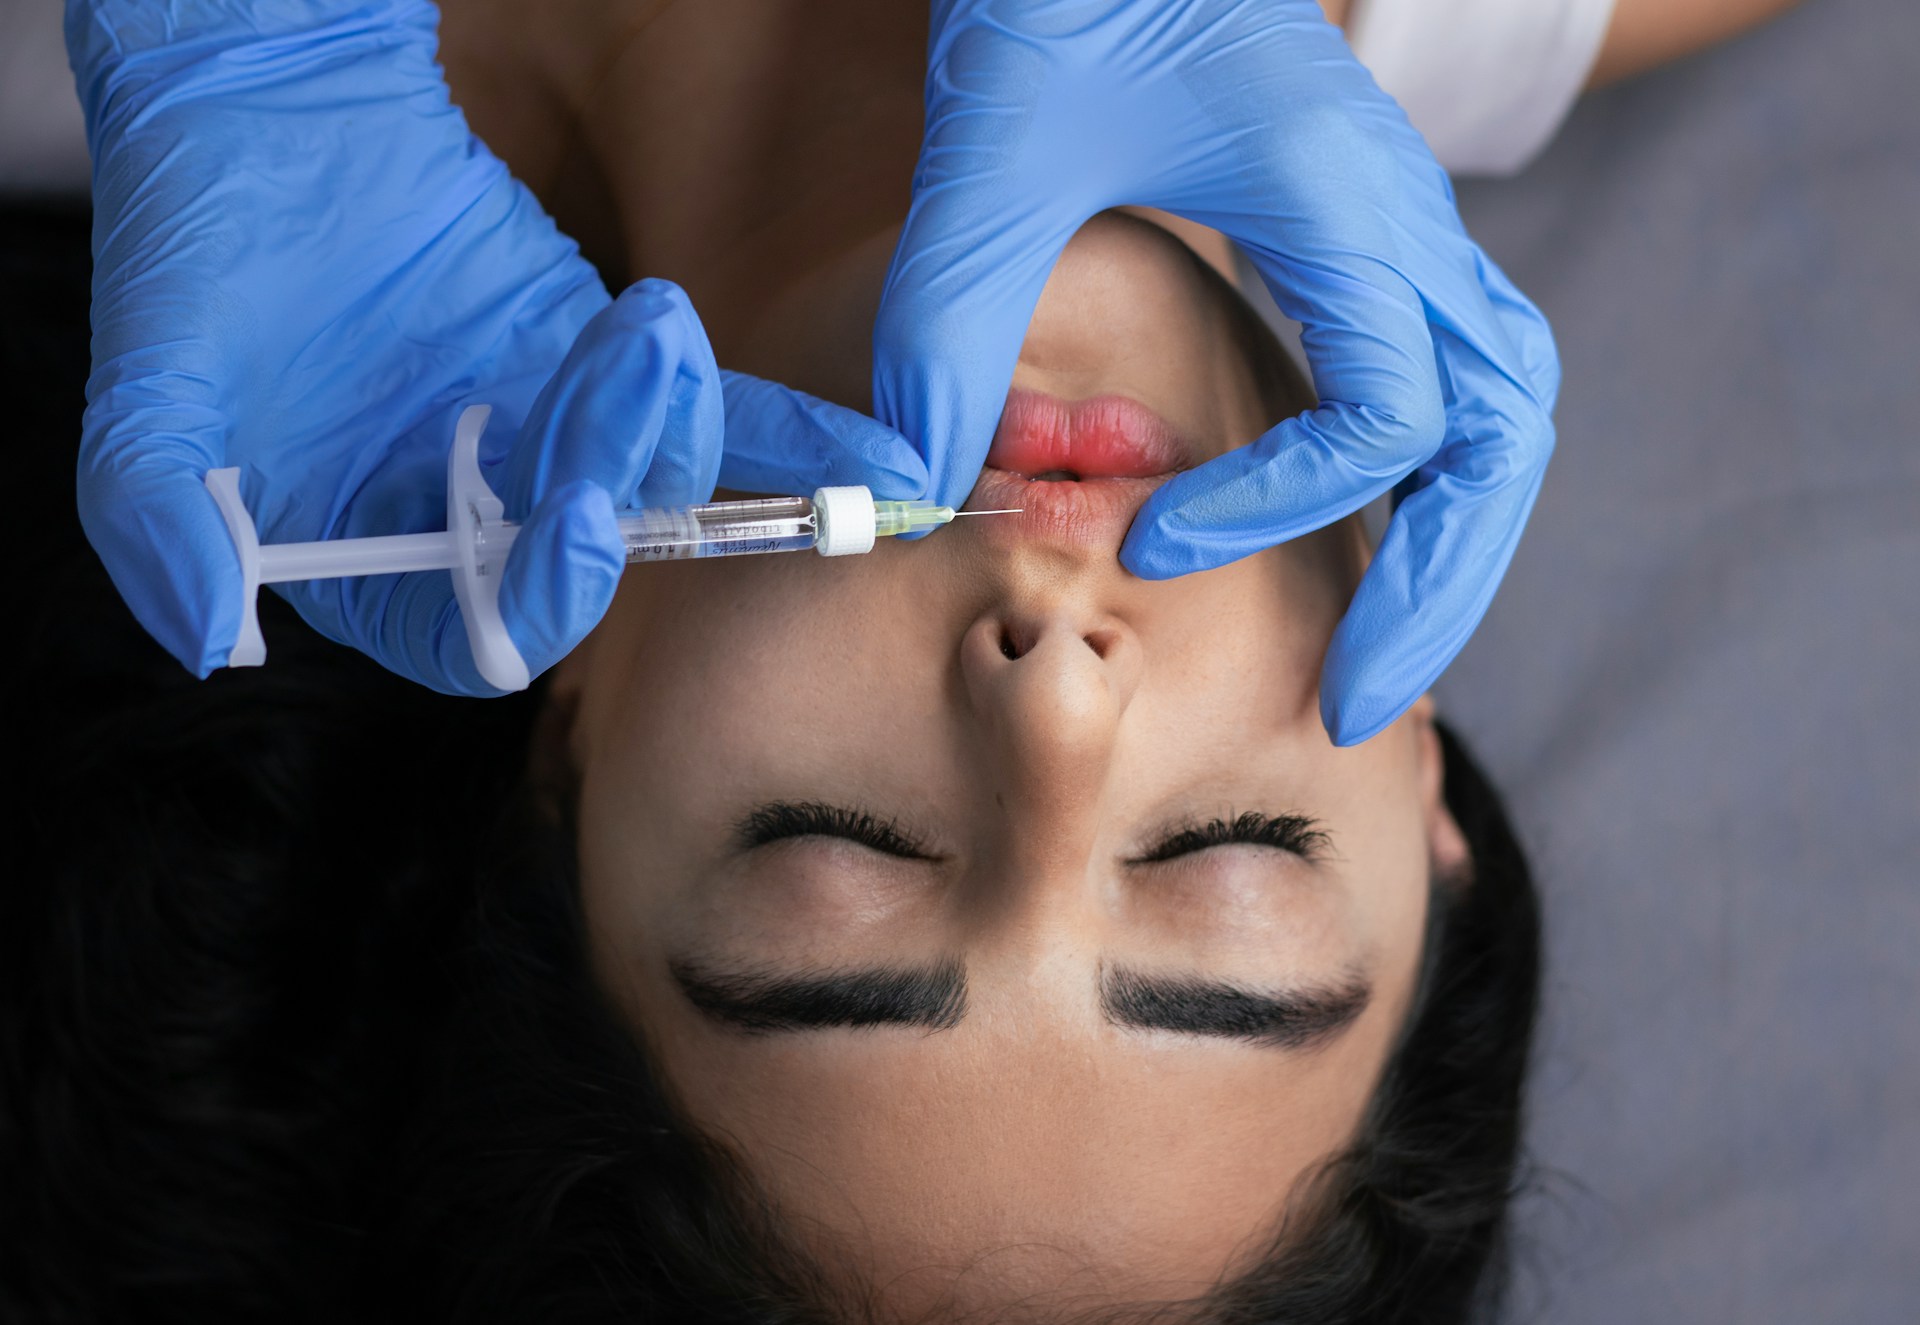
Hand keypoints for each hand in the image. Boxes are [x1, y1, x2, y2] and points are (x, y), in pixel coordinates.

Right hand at [68, 0, 921, 694]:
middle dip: (614, 482)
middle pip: (585, 560)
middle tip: (615, 379)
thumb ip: (159, 523)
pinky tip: (878, 456)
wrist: (267, 107)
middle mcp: (477, 519)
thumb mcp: (148, 394)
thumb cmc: (194, 249)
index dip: (536, 598)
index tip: (576, 518)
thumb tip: (213, 641)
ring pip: (653, 481)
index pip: (478, 632)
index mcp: (375, 561)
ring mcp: (551, 440)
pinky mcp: (609, 363)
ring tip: (641, 322)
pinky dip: (796, 437)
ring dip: (670, 420)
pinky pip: (715, 414)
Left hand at [871, 0, 1558, 743]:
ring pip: (1505, 405)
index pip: (1387, 414)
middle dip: (1442, 586)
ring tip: (1378, 654)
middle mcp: (1405, 216)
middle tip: (1358, 709)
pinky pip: (1452, 368)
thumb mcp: (985, 162)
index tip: (1147, 544)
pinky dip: (1426, 470)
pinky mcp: (1367, 226)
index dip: (1278, 506)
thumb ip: (947, 334)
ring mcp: (1403, 218)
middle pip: (1505, 434)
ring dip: (1456, 539)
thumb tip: (919, 504)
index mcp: (1344, 202)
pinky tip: (1349, 526)